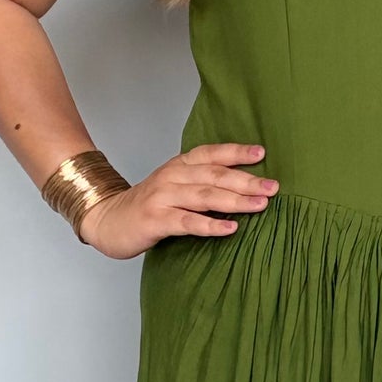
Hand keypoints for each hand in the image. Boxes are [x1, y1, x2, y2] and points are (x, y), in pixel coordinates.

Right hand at [77, 142, 278, 258]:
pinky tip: (230, 228)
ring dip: (235, 200)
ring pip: (205, 196)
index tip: (262, 154)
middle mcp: (172, 176)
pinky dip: (210, 225)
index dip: (236, 152)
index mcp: (179, 166)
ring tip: (260, 205)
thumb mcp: (175, 187)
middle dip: (246, 181)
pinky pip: (188, 222)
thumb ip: (202, 184)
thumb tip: (244, 188)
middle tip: (273, 187)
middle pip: (214, 175)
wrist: (107, 220)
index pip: (211, 154)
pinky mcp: (156, 220)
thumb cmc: (149, 207)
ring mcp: (163, 197)